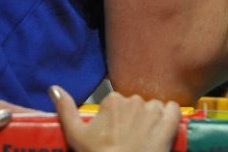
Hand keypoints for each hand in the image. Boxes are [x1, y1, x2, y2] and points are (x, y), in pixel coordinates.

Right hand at [51, 85, 179, 151]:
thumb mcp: (75, 135)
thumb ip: (65, 109)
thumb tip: (53, 88)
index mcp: (113, 101)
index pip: (119, 102)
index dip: (117, 118)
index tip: (114, 132)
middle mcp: (134, 100)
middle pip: (137, 104)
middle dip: (134, 118)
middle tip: (128, 138)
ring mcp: (153, 111)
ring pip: (155, 106)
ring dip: (152, 118)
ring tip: (144, 138)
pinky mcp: (169, 122)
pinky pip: (174, 109)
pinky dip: (170, 116)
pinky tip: (163, 129)